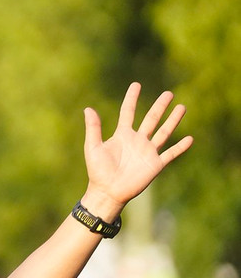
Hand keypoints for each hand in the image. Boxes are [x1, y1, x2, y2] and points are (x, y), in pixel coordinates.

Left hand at [81, 82, 193, 218]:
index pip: (128, 112)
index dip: (131, 99)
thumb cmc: (97, 171)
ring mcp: (147, 152)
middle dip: (159, 107)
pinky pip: (170, 154)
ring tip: (182, 107)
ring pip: (163, 132)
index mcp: (122, 135)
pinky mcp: (155, 164)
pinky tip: (190, 139)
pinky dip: (180, 147)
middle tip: (168, 93)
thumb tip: (88, 108)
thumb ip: (93, 128)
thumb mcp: (93, 147)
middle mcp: (137, 141)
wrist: (107, 192)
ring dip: (173, 120)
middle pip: (151, 119)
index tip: (136, 85)